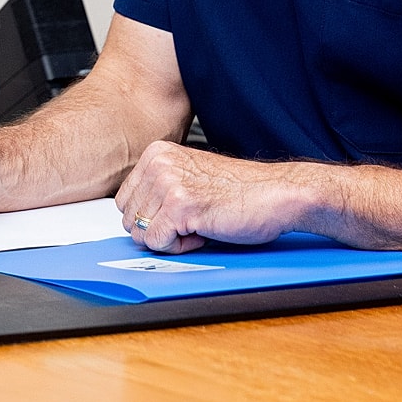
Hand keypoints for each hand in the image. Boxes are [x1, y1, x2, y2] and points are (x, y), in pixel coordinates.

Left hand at [113, 140, 308, 252]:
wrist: (276, 193)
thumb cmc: (240, 191)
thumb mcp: (187, 178)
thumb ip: (157, 190)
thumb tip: (130, 220)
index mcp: (157, 154)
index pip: (124, 201)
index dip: (151, 218)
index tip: (178, 214)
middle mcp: (158, 163)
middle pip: (129, 219)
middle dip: (159, 230)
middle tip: (191, 221)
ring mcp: (167, 183)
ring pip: (142, 234)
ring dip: (171, 239)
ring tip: (199, 224)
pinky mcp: (180, 205)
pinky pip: (157, 243)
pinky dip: (180, 247)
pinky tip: (203, 231)